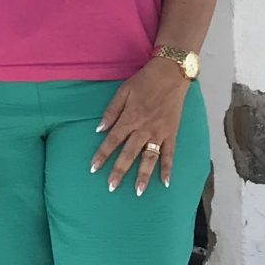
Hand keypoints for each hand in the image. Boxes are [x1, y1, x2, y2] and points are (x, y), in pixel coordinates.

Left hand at [89, 59, 189, 193]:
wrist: (171, 73)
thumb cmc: (144, 81)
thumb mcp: (123, 91)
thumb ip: (111, 111)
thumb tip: (99, 129)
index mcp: (130, 117)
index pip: (112, 140)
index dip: (102, 154)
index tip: (93, 168)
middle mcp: (144, 128)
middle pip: (129, 153)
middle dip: (119, 171)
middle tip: (111, 187)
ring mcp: (159, 132)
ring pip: (149, 158)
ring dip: (143, 175)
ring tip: (137, 191)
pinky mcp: (171, 133)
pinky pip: (169, 154)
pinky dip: (167, 168)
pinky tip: (165, 183)